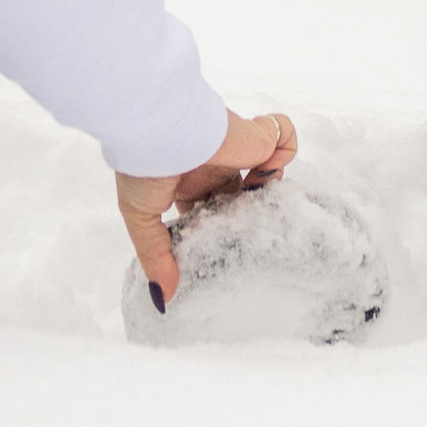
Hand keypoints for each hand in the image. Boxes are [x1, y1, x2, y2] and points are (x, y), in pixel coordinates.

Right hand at [116, 110, 297, 308]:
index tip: (223, 256)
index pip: (209, 212)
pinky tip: (268, 167)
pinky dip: (286, 150)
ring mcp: (237, 153)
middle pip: (241, 199)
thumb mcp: (140, 217)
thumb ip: (155, 257)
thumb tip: (162, 302)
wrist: (161, 125)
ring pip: (267, 174)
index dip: (219, 231)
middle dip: (249, 218)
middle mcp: (213, 168)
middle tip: (254, 244)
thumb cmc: (144, 167)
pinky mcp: (257, 138)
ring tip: (265, 211)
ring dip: (270, 190)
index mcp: (187, 184)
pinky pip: (284, 139)